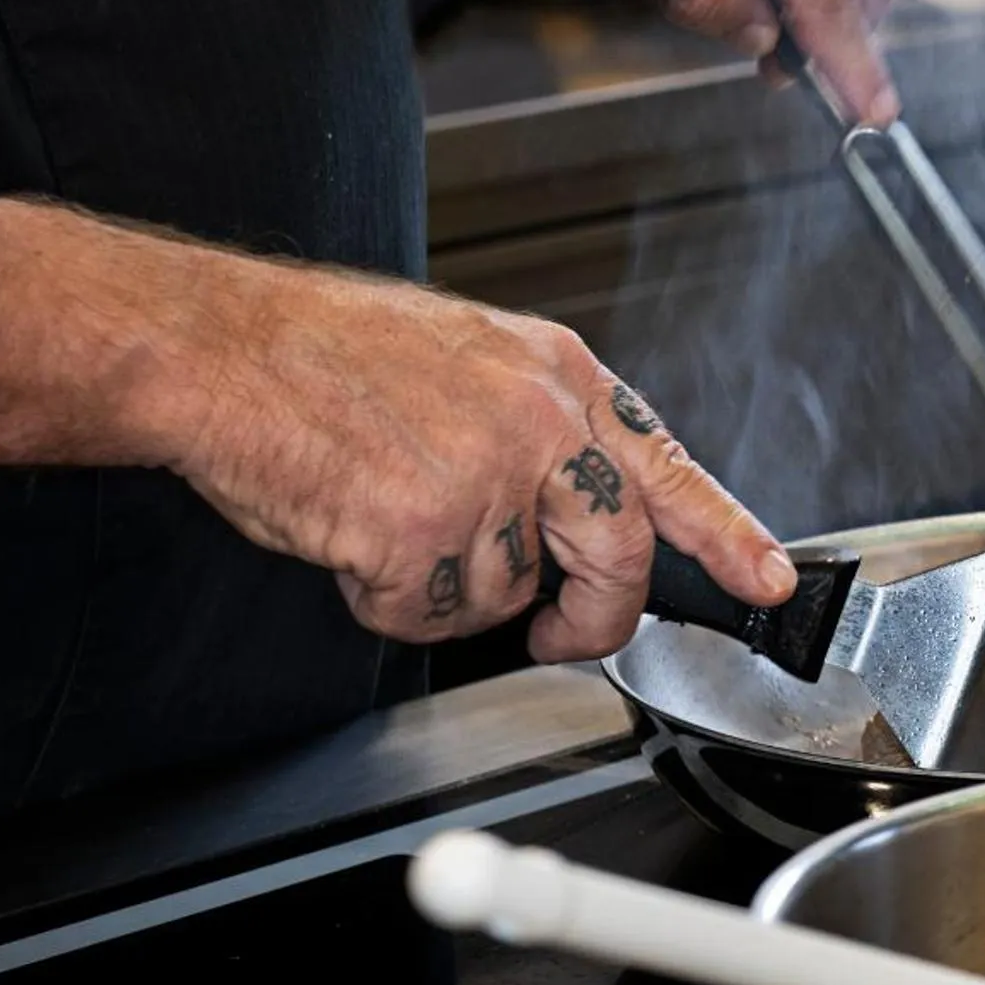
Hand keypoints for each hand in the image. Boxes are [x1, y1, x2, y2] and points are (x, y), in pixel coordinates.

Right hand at [0, 199, 790, 661]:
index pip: (669, 467)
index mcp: (556, 375)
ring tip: (382, 514)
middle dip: (593, 618)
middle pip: (617, 558)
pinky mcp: (421, 532)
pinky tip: (350, 534)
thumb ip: (539, 428)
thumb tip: (578, 509)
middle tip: (560, 636)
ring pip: (504, 594)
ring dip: (446, 588)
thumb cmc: (323, 352)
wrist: (219, 349)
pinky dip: (385, 598)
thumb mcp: (467, 359)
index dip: (726, 535)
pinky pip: (426, 613)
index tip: (765, 582)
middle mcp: (538, 423)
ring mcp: (484, 479)